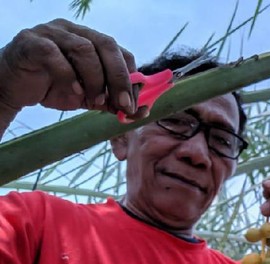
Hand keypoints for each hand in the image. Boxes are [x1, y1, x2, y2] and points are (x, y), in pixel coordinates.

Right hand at [0, 19, 137, 115]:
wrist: (13, 88)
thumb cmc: (53, 88)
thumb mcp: (89, 97)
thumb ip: (112, 102)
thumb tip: (141, 112)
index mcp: (91, 40)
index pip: (120, 53)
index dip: (131, 78)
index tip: (134, 105)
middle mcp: (74, 31)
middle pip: (107, 45)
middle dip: (120, 78)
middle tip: (123, 105)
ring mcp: (51, 33)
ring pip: (84, 49)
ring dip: (96, 80)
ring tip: (94, 102)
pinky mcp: (31, 42)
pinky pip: (54, 54)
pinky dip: (69, 75)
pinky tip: (74, 93)